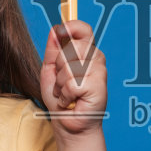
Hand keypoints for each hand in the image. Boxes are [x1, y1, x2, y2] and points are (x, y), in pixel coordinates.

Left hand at [40, 20, 107, 136]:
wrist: (68, 124)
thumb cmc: (61, 98)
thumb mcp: (51, 71)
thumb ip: (53, 51)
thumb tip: (54, 29)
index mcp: (86, 52)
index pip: (84, 29)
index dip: (71, 26)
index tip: (59, 31)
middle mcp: (96, 59)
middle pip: (72, 47)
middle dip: (59, 66)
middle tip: (62, 82)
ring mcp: (99, 72)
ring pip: (69, 68)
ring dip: (60, 85)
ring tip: (67, 94)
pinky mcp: (98, 86)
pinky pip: (72, 84)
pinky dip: (65, 96)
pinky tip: (71, 101)